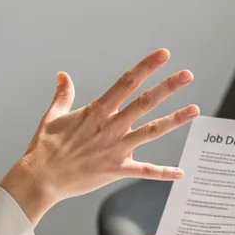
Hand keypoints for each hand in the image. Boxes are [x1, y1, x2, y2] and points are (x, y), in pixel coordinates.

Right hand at [1, 49, 198, 222]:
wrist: (39, 179)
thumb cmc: (44, 148)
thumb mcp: (52, 116)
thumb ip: (63, 95)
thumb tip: (62, 75)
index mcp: (96, 111)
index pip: (126, 83)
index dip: (146, 67)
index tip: (163, 55)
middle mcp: (110, 127)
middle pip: (144, 102)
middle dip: (167, 87)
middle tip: (187, 75)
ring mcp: (115, 148)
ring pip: (151, 131)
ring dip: (174, 120)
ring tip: (195, 109)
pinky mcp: (116, 170)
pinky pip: (144, 171)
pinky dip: (163, 172)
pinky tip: (180, 173)